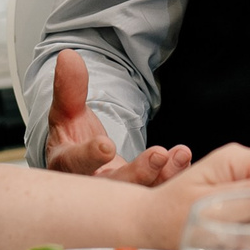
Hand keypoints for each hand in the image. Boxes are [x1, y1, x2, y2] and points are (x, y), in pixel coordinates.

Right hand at [42, 50, 190, 184]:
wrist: (84, 162)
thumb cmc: (73, 137)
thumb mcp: (67, 111)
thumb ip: (69, 87)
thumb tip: (69, 56)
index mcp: (67, 165)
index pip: (76, 162)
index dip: (90, 156)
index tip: (107, 146)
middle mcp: (92, 185)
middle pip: (113, 185)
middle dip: (138, 173)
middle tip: (158, 155)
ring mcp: (118, 192)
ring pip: (140, 190)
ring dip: (163, 175)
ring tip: (178, 155)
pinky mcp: (139, 192)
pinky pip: (157, 189)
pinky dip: (172, 176)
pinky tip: (183, 160)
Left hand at [137, 142, 249, 248]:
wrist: (153, 222)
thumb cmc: (171, 216)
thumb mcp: (209, 210)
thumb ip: (246, 198)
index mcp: (235, 160)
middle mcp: (243, 166)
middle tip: (244, 230)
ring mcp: (244, 180)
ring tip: (235, 233)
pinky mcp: (243, 195)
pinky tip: (236, 234)